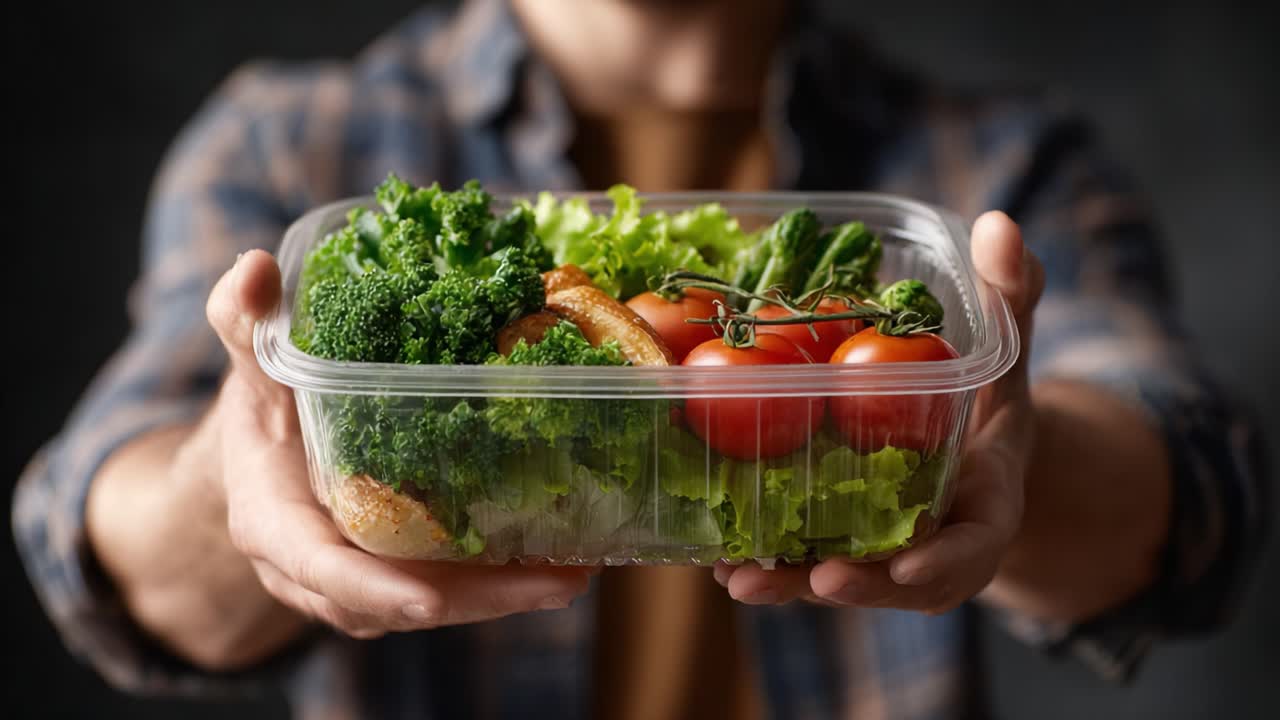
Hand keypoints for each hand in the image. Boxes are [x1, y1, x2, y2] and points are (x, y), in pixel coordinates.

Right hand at [206, 250, 593, 637]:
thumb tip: (254, 267)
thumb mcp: (253, 367)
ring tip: (574, 574)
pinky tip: (561, 563)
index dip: (373, 586)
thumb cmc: (261, 412)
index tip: (427, 602)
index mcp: (274, 525)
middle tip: (555, 583)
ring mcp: (362, 580)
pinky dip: (500, 581)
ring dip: (503, 596)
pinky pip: (448, 588)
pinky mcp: (397, 574)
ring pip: (433, 601)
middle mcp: (318, 571)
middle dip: (475, 600)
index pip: (321, 568)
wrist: (263, 459)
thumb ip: (246, 324)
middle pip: (397, 601)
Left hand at [714, 211, 1044, 613]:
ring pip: (835, 579)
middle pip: (895, 581)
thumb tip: (998, 223)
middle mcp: (930, 546)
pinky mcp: (835, 549)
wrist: (969, 452)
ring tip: (736, 576)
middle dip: (856, 585)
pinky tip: (711, 554)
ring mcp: (878, 556)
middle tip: (816, 578)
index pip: (973, 547)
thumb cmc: (990, 400)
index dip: (943, 561)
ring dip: (788, 583)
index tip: (907, 567)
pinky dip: (761, 560)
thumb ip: (1011, 297)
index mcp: (982, 509)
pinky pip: (800, 560)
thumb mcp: (1008, 350)